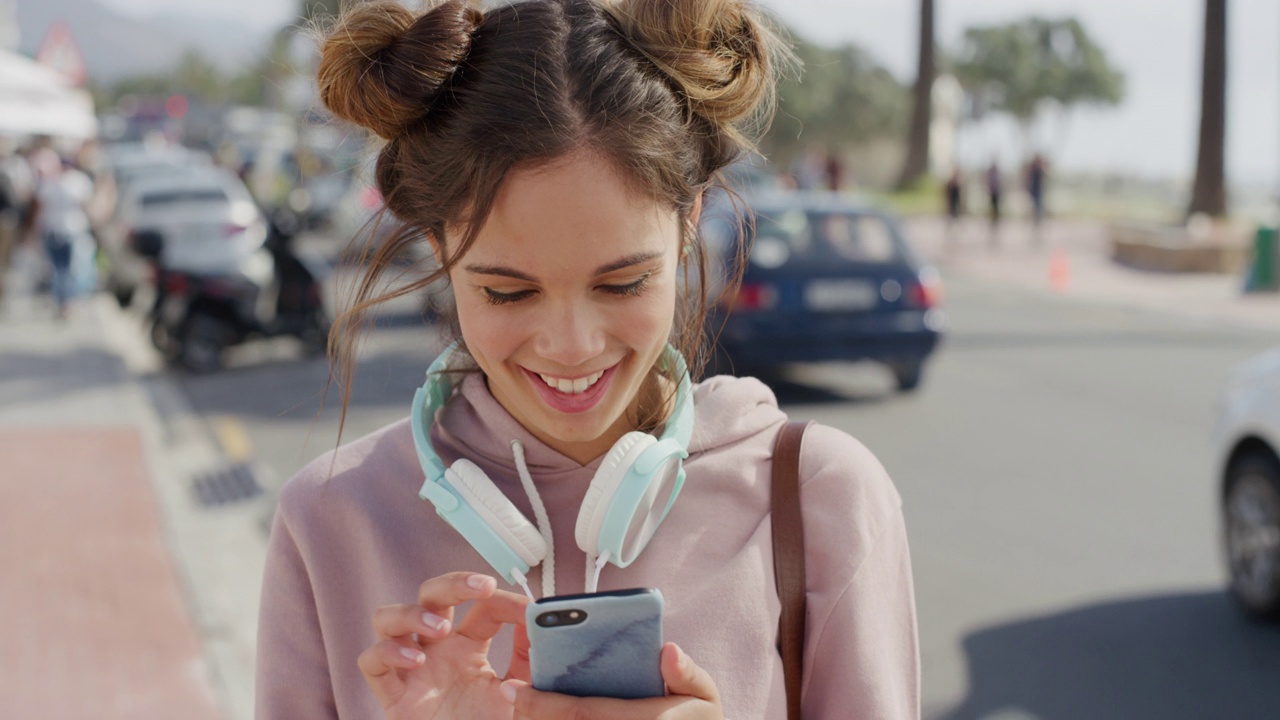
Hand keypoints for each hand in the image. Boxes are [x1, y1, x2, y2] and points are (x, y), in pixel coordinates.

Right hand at [357, 572, 531, 719]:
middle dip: (453, 583)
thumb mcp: (520, 693)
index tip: (530, 610)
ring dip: (412, 614)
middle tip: (482, 587)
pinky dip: (387, 653)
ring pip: (388, 618)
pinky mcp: (394, 695)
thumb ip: (528, 660)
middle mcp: (437, 650)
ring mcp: (412, 669)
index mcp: (469, 646)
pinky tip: (415, 661)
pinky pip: (372, 663)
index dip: (505, 600)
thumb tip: (535, 621)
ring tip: (442, 629)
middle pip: (431, 595)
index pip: (482, 606)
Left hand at [501, 642, 723, 719]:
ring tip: (514, 706)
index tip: (513, 688)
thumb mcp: (704, 696)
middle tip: (504, 696)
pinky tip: (536, 715)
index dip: (544, 702)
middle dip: (532, 713)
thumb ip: (687, 673)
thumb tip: (668, 650)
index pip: (583, 711)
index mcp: (642, 719)